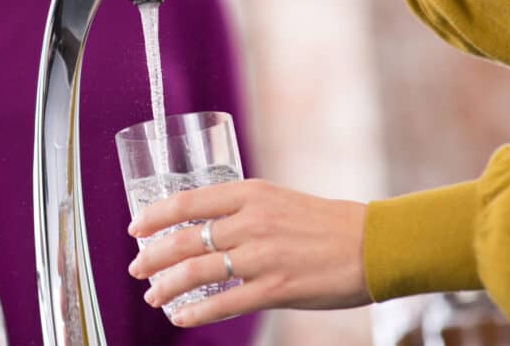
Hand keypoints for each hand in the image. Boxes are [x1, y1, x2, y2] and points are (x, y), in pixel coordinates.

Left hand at [127, 178, 369, 326]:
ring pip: (197, 271)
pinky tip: (181, 317)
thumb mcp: (278, 200)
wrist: (373, 243)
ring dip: (166, 285)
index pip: (188, 201)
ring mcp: (262, 256)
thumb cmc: (325, 223)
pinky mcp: (275, 288)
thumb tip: (205, 227)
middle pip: (185, 239)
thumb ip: (243, 211)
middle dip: (152, 255)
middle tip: (135, 268)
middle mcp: (251, 221)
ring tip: (152, 295)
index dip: (155, 216)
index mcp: (251, 193)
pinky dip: (196, 312)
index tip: (135, 226)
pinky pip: (224, 303)